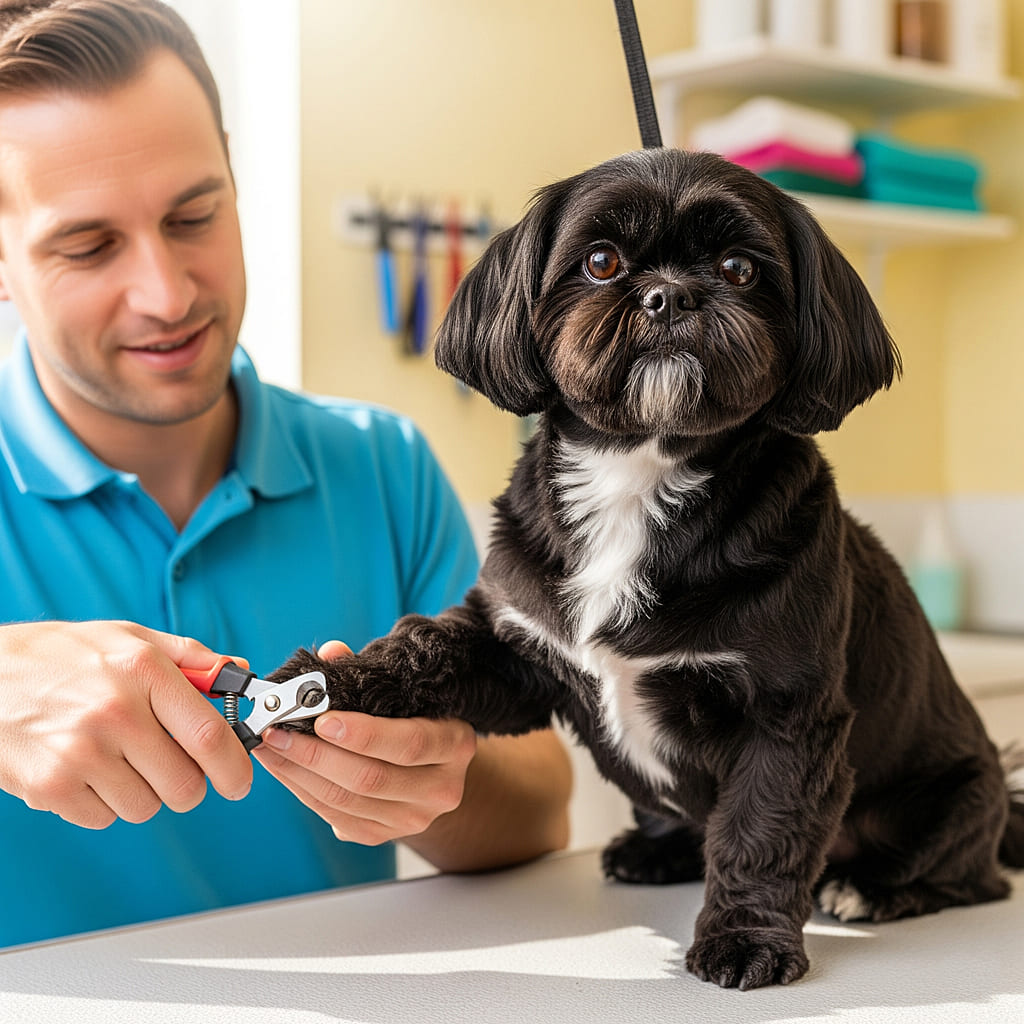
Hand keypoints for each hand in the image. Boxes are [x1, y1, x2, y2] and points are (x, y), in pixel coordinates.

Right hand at [0, 621, 252, 828]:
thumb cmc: (62, 655)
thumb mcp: (130, 638)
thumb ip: (191, 657)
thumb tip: (239, 672)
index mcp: (144, 672)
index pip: (208, 737)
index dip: (233, 767)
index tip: (238, 780)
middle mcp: (115, 713)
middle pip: (183, 785)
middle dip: (187, 784)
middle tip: (170, 766)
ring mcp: (80, 753)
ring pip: (145, 807)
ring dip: (142, 792)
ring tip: (117, 757)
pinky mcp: (49, 786)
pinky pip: (103, 817)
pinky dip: (102, 802)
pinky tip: (86, 768)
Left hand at [253, 640, 476, 844]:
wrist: (434, 769)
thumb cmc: (417, 718)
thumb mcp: (407, 693)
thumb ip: (370, 674)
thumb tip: (331, 654)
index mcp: (455, 744)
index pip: (410, 744)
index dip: (364, 735)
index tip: (322, 720)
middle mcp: (441, 789)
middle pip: (371, 778)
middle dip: (316, 754)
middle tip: (278, 731)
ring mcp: (414, 818)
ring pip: (347, 802)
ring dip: (300, 773)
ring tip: (270, 748)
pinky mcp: (384, 835)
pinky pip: (336, 818)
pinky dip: (304, 792)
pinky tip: (284, 769)